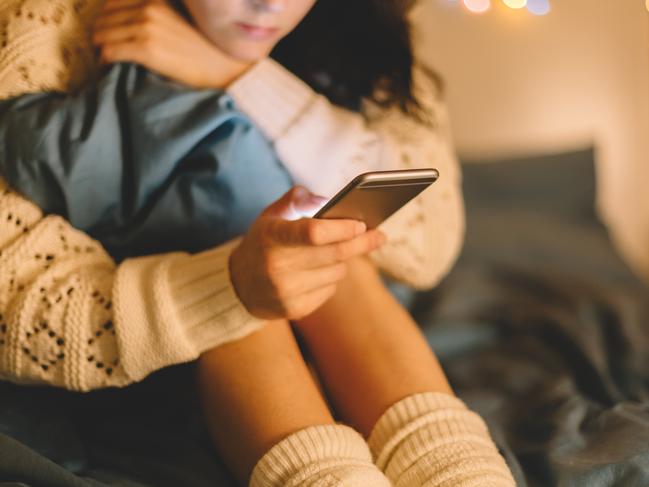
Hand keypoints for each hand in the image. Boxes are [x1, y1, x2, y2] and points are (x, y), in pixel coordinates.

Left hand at [92, 0, 250, 88]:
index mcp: (156, 1)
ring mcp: (147, 28)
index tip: (109, 34)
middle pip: (104, 18)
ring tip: (106, 59)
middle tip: (104, 48)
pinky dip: (105, 60)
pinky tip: (110, 67)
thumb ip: (158, 16)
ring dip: (101, 48)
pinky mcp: (147, 50)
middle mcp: (150, 8)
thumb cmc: (207, 51)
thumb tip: (135, 23)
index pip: (113, 3)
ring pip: (102, 35)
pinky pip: (109, 52)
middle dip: (101, 34)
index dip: (107, 20)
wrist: (226, 69)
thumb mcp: (182, 21)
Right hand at [229, 187, 386, 319]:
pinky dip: (330, 279)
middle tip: (379, 235)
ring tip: (333, 253)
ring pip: (336, 273)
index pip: (314, 233)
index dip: (342, 228)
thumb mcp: (271, 216)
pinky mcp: (294, 310)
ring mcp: (286, 291)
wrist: (238, 285)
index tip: (362, 224)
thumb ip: (297, 200)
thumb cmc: (263, 243)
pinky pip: (330, 290)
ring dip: (342, 261)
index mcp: (272, 237)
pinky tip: (318, 273)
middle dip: (361, 243)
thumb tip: (329, 200)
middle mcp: (277, 266)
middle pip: (334, 254)